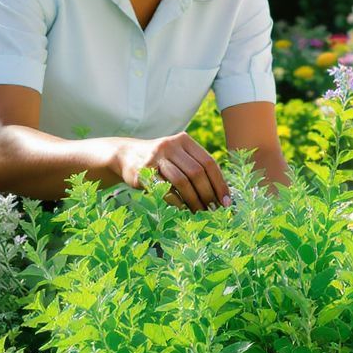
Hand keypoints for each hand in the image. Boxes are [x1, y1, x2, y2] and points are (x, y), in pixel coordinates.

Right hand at [115, 133, 230, 211]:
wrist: (125, 154)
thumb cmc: (160, 160)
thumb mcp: (178, 155)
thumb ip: (196, 167)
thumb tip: (221, 193)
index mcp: (184, 140)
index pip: (209, 162)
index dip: (220, 183)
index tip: (226, 201)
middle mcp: (171, 145)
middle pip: (197, 172)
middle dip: (208, 194)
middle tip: (213, 209)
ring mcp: (156, 157)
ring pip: (182, 181)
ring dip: (194, 200)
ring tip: (200, 211)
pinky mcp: (143, 172)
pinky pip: (165, 189)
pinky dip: (177, 201)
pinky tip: (183, 208)